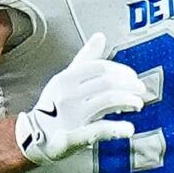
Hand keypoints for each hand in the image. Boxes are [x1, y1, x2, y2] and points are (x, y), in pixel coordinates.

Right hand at [14, 34, 146, 162]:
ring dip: (128, 101)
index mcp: (66, 78)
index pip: (100, 67)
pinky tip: (129, 129)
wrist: (33, 136)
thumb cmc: (53, 105)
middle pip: (107, 83)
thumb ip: (85, 58)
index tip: (133, 77)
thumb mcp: (65, 78)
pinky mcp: (75, 136)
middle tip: (140, 91)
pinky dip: (118, 129)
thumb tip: (100, 36)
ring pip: (107, 101)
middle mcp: (68, 94)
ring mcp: (72, 116)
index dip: (121, 71)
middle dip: (129, 86)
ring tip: (138, 105)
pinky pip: (101, 129)